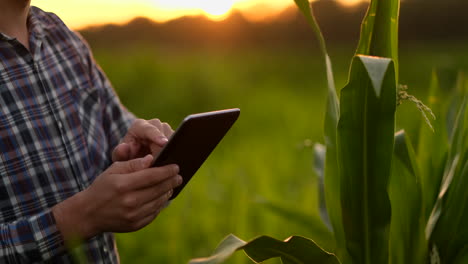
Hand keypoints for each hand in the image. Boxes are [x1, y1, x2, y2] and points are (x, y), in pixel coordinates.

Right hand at [53, 155, 181, 240]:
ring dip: (168, 192)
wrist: (89, 213)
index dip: (167, 171)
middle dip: (172, 181)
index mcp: (123, 185)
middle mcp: (130, 201)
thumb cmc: (102, 187)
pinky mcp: (136, 225)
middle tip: (179, 175)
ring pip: (159, 202)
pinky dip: (160, 204)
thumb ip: (133, 164)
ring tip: (172, 185)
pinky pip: (154, 213)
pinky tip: (162, 196)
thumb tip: (152, 159)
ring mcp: (133, 215)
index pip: (152, 176)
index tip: (176, 166)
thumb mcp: (113, 170)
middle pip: (159, 189)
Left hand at [112, 119, 173, 161]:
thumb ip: (119, 153)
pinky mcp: (174, 138)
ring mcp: (166, 131)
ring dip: (173, 150)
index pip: (149, 129)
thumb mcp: (120, 157)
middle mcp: (155, 125)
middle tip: (165, 162)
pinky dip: (178, 152)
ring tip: (172, 164)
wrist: (136, 159)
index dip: (157, 136)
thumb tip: (124, 147)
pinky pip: (180, 143)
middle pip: (165, 133)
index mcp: (140, 126)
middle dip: (166, 147)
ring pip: (175, 138)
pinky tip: (178, 162)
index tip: (164, 144)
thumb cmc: (127, 157)